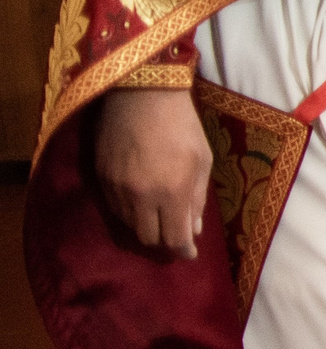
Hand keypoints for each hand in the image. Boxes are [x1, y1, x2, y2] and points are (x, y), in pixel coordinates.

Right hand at [95, 86, 212, 259]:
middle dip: (163, 243)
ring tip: (159, 218)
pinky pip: (114, 208)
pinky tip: (141, 203)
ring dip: (146, 227)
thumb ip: (197, 197)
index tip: (189, 254)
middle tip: (174, 236)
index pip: (174, 239)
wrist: (141, 94)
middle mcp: (141, 197)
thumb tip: (193, 228)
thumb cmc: (181, 124)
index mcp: (172, 192)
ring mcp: (117, 188)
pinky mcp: (101, 178)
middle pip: (148, 238)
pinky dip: (129, 212)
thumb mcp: (202, 160)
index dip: (183, 252)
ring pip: (129, 225)